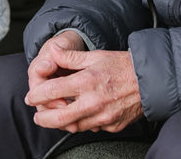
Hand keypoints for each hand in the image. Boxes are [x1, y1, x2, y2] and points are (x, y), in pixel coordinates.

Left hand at [25, 40, 143, 134]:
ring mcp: (104, 117)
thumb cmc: (122, 65)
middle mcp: (94, 102)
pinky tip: (80, 115)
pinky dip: (82, 123)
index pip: (54, 91)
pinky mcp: (112, 126)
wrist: (150, 80)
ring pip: (75, 126)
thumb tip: (52, 52)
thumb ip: (71, 57)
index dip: (38, 95)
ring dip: (63, 123)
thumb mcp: (95, 55)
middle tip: (37, 116)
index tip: (30, 97)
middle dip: (45, 119)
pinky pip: (92, 128)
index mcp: (87, 82)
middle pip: (61, 118)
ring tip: (56, 116)